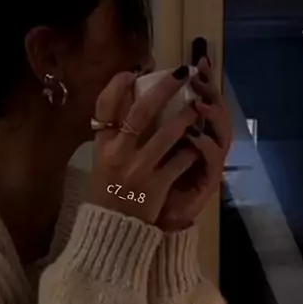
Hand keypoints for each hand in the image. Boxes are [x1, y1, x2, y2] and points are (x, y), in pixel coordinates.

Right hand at [88, 66, 201, 224]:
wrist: (114, 231)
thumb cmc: (109, 193)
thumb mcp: (102, 162)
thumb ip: (113, 137)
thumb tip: (130, 102)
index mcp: (103, 146)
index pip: (104, 106)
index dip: (119, 85)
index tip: (134, 72)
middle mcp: (119, 154)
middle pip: (141, 112)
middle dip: (164, 88)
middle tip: (181, 73)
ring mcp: (139, 170)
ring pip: (167, 134)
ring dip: (186, 117)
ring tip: (198, 106)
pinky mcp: (157, 186)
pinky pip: (180, 161)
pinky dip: (192, 150)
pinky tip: (199, 144)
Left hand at [156, 57, 231, 231]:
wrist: (144, 224)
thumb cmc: (141, 185)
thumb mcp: (139, 147)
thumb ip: (141, 120)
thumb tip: (128, 82)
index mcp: (188, 132)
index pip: (203, 99)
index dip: (204, 80)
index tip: (198, 61)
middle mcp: (202, 143)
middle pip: (217, 110)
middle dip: (210, 90)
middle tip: (199, 75)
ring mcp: (208, 164)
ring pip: (221, 133)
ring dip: (211, 116)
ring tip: (199, 103)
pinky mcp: (208, 183)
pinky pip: (211, 163)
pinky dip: (204, 149)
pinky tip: (195, 138)